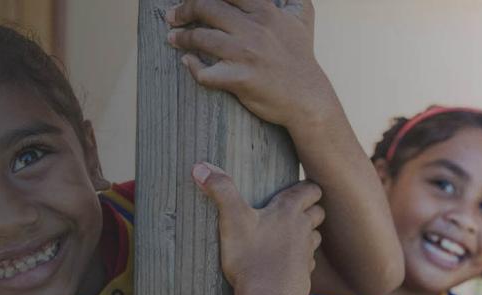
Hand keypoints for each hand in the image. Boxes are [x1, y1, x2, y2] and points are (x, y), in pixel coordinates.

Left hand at [165, 0, 335, 130]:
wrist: (308, 98)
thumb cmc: (302, 57)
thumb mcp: (302, 17)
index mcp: (265, 12)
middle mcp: (253, 29)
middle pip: (206, 8)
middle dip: (183, 10)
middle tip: (172, 16)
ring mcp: (245, 54)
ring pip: (201, 38)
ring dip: (181, 37)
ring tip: (173, 38)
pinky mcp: (240, 79)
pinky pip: (205, 72)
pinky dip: (192, 67)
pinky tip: (188, 63)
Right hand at [191, 162, 323, 294]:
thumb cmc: (251, 258)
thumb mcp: (232, 219)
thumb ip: (220, 190)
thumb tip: (200, 166)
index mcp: (289, 211)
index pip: (311, 189)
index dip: (307, 187)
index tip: (299, 187)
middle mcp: (303, 230)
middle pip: (318, 212)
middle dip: (310, 209)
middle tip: (293, 209)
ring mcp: (306, 254)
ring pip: (315, 237)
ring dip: (307, 234)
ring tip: (289, 236)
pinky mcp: (304, 276)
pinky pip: (307, 263)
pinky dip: (301, 260)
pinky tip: (285, 264)